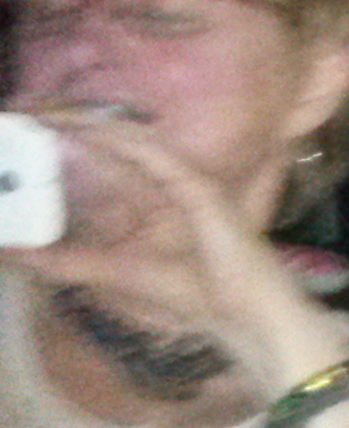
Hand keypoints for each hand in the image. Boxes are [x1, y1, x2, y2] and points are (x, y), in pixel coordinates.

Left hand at [3, 115, 308, 388]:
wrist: (247, 316)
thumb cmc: (200, 297)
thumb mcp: (118, 274)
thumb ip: (70, 263)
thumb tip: (14, 252)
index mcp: (159, 201)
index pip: (114, 160)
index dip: (78, 142)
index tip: (37, 130)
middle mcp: (174, 184)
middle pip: (121, 143)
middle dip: (79, 125)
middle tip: (36, 111)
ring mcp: (191, 183)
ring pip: (136, 143)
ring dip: (95, 125)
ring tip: (54, 114)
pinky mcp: (202, 190)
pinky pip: (159, 157)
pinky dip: (125, 142)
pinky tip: (92, 131)